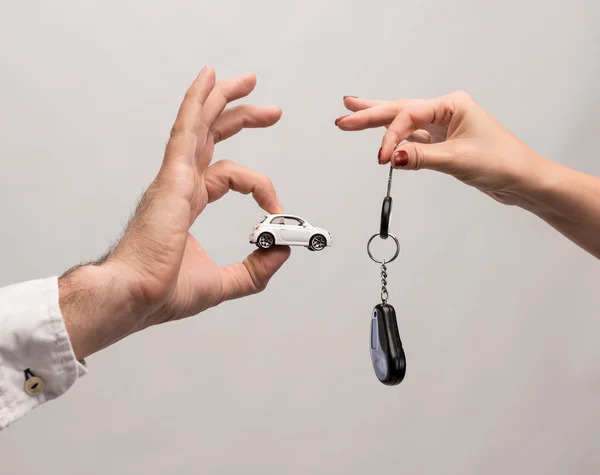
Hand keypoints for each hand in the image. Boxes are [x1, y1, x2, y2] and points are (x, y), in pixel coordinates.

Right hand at [59, 67, 289, 358]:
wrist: (134, 297)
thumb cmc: (162, 291)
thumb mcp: (225, 282)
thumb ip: (256, 270)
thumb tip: (282, 252)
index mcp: (188, 202)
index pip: (229, 175)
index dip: (259, 186)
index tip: (276, 210)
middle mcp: (180, 184)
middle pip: (213, 137)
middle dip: (242, 117)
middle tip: (271, 111)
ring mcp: (174, 178)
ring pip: (200, 125)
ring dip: (222, 99)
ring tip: (248, 81)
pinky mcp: (172, 179)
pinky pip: (186, 131)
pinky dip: (197, 104)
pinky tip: (208, 80)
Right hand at [336, 91, 599, 258]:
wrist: (522, 180)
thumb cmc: (502, 162)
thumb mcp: (457, 159)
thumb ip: (422, 157)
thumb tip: (393, 156)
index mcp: (452, 105)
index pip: (409, 116)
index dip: (391, 137)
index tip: (383, 158)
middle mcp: (446, 111)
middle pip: (400, 111)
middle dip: (370, 114)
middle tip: (344, 117)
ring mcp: (443, 127)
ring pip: (404, 123)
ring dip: (379, 122)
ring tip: (352, 113)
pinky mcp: (443, 144)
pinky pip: (413, 140)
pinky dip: (396, 142)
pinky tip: (380, 140)